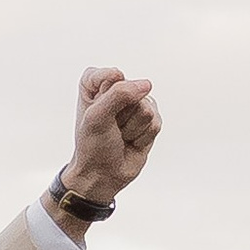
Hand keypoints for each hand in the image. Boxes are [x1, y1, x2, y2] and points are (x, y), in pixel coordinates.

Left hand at [57, 65, 161, 206]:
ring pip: (146, 108)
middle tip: (110, 128)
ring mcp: (136, 106)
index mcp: (95, 85)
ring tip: (120, 136)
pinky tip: (132, 142)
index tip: (97, 106)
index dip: (107, 93)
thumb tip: (147, 85)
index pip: (111, 74)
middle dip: (121, 115)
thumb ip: (119, 94)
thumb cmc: (93, 145)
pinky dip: (142, 137)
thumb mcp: (97, 117)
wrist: (102, 174)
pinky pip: (156, 123)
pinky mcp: (150, 121)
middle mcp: (117, 91)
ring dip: (132, 128)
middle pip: (133, 92)